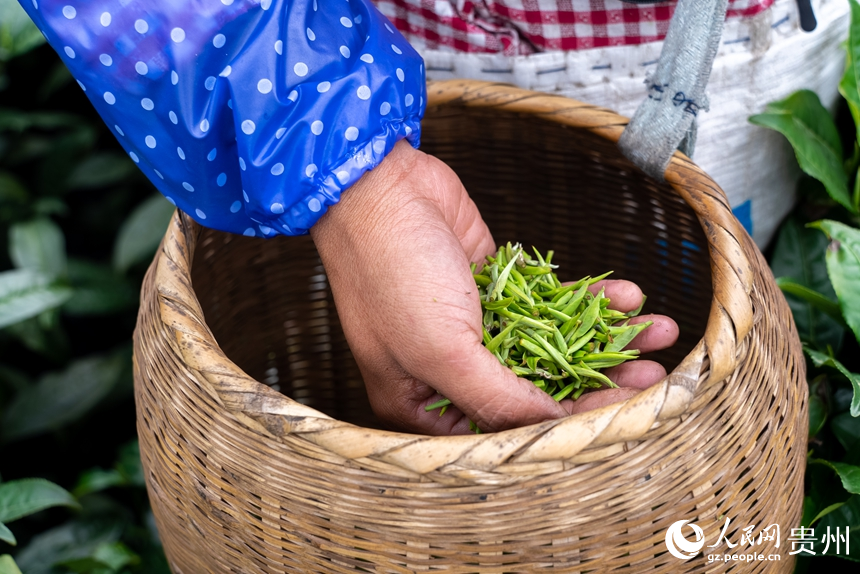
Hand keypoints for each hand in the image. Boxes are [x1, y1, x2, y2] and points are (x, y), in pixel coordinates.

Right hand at [311, 141, 678, 434]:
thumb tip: (554, 430)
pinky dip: (588, 299)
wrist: (375, 185)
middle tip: (653, 373)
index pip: (509, 430)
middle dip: (601, 380)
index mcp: (425, 404)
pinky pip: (551, 302)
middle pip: (539, 389)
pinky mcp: (495, 286)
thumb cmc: (391, 274)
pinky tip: (627, 295)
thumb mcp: (441, 350)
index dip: (570, 423)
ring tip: (659, 330)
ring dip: (607, 336)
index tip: (626, 409)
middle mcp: (453, 371)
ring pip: (554, 344)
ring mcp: (475, 327)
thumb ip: (497, 398)